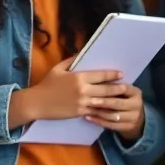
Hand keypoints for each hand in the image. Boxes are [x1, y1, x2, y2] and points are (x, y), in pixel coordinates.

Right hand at [12, 59, 127, 126]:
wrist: (36, 103)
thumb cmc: (47, 85)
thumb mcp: (58, 68)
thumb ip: (72, 60)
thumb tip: (82, 52)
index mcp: (79, 77)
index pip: (101, 75)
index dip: (113, 75)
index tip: (121, 74)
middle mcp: (83, 89)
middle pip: (106, 89)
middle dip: (119, 88)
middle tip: (128, 86)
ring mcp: (82, 102)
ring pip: (104, 101)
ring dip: (115, 100)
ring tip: (124, 99)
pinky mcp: (79, 112)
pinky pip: (95, 112)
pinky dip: (105, 111)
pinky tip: (113, 111)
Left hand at [85, 82, 145, 141]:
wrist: (138, 119)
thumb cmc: (125, 100)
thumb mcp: (125, 92)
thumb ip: (114, 88)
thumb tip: (97, 81)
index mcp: (136, 93)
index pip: (123, 88)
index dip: (111, 88)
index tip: (98, 87)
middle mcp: (137, 105)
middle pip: (118, 103)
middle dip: (104, 102)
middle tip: (90, 100)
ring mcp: (133, 117)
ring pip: (113, 115)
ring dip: (99, 113)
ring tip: (87, 109)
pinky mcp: (128, 127)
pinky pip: (111, 125)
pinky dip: (99, 121)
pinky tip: (89, 117)